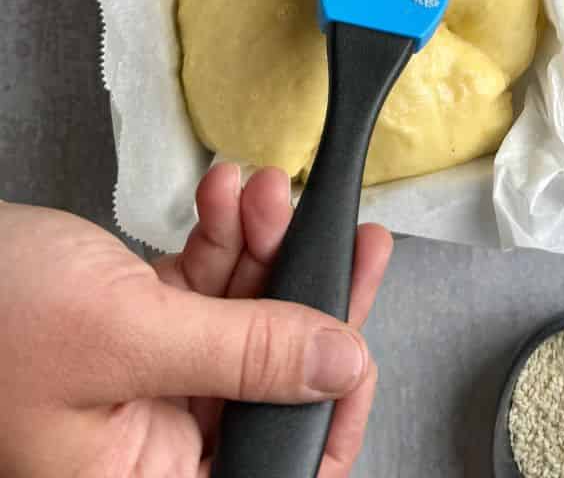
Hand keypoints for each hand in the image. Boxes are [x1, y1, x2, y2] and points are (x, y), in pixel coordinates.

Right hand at [0, 162, 392, 477]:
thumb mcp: (126, 338)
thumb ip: (242, 354)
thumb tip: (341, 365)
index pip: (277, 470)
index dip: (330, 412)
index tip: (358, 336)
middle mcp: (151, 445)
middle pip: (273, 381)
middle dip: (302, 295)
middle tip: (338, 236)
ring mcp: (145, 383)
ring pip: (244, 318)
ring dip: (260, 247)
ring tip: (262, 192)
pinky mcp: (132, 327)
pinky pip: (204, 285)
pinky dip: (220, 237)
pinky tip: (225, 195)